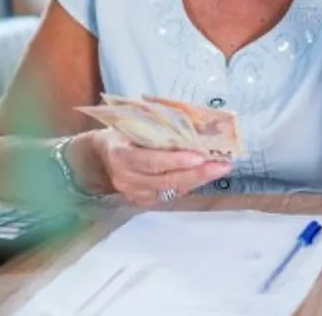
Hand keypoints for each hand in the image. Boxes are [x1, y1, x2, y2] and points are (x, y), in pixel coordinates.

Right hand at [85, 129, 232, 205]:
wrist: (100, 157)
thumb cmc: (121, 133)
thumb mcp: (132, 122)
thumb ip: (156, 123)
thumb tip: (193, 120)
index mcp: (120, 155)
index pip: (149, 161)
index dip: (174, 160)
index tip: (199, 155)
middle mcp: (126, 178)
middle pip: (165, 180)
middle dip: (196, 173)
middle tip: (221, 164)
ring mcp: (134, 193)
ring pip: (170, 190)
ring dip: (198, 179)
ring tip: (220, 168)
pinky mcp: (143, 201)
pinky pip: (170, 195)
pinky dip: (189, 184)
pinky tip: (205, 175)